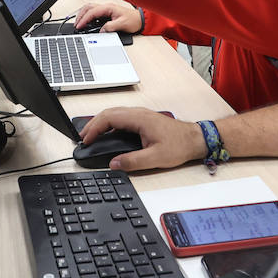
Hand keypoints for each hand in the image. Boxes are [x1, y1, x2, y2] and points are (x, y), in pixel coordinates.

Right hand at [73, 1, 142, 33]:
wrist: (140, 20)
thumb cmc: (133, 20)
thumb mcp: (122, 24)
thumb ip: (110, 27)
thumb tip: (101, 31)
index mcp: (108, 8)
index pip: (92, 12)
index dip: (84, 19)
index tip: (79, 26)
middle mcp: (106, 7)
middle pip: (88, 8)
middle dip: (80, 15)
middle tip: (76, 25)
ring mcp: (106, 10)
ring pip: (90, 9)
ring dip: (83, 15)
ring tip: (79, 24)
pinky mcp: (106, 13)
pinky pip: (94, 13)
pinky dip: (88, 17)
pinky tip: (86, 22)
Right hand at [78, 108, 205, 171]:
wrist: (195, 139)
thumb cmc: (179, 145)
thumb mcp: (155, 158)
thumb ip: (133, 161)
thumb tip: (114, 164)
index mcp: (139, 119)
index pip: (109, 118)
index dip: (94, 129)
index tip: (86, 140)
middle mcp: (139, 114)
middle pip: (108, 113)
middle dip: (92, 124)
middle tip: (83, 138)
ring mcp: (141, 115)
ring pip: (114, 114)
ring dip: (100, 123)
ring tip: (90, 136)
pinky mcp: (143, 120)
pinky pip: (120, 117)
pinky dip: (109, 124)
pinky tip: (106, 133)